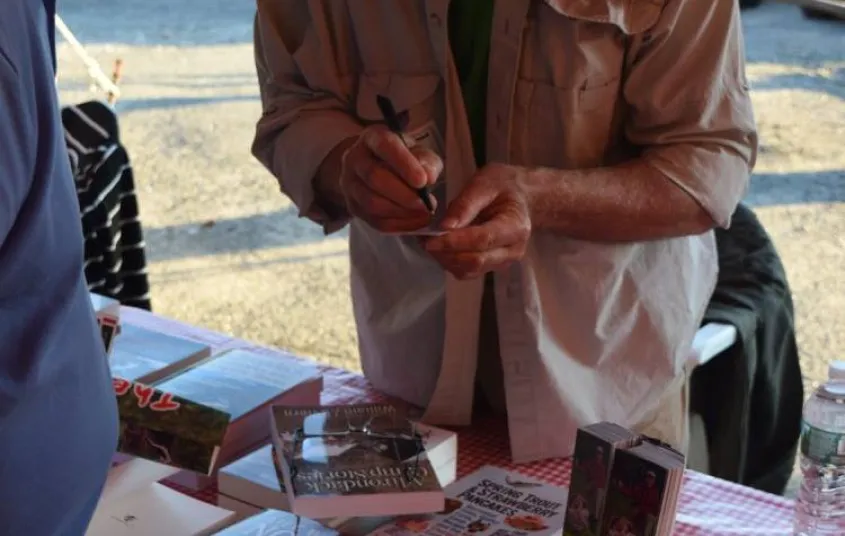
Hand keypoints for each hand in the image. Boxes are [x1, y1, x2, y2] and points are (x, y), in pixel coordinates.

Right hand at [339, 125, 441, 232]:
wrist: (375, 169)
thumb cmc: (402, 158)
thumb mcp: (418, 151)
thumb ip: (427, 161)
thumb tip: (429, 177)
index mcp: (372, 138)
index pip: (384, 146)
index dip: (403, 164)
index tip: (422, 181)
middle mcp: (354, 158)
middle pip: (374, 177)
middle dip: (403, 194)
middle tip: (426, 203)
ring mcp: (350, 184)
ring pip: (372, 202)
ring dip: (401, 211)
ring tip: (424, 213)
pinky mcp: (353, 207)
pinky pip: (374, 221)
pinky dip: (399, 225)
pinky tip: (416, 222)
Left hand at [421, 163, 531, 279]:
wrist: (522, 197)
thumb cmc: (504, 185)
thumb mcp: (485, 182)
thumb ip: (465, 204)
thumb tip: (444, 227)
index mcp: (516, 227)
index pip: (482, 240)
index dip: (454, 242)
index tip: (430, 239)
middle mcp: (512, 250)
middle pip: (475, 261)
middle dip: (446, 253)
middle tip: (424, 239)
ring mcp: (503, 261)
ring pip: (468, 270)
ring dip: (445, 259)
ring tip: (429, 241)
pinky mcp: (492, 266)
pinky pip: (467, 271)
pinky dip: (449, 261)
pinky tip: (440, 246)